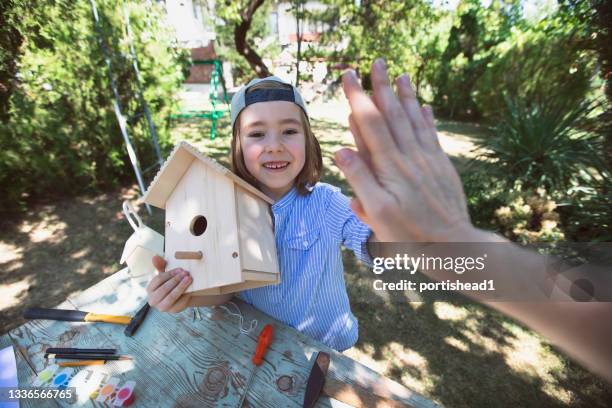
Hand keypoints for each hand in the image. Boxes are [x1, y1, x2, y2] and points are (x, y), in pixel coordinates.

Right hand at [146, 255, 192, 312]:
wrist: (179, 297)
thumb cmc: (170, 283)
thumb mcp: (165, 274)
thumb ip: (160, 265)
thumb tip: (155, 257)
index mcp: (150, 289)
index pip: (158, 280)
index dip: (170, 274)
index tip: (180, 269)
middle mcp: (153, 300)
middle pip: (164, 288)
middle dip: (176, 280)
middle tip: (186, 273)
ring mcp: (162, 307)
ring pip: (171, 296)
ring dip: (181, 287)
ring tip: (189, 279)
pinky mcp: (173, 310)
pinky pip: (180, 302)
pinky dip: (186, 294)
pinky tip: (191, 288)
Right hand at [335, 59, 474, 241]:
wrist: (454, 245)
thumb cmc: (409, 235)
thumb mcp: (378, 214)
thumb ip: (360, 180)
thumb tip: (341, 150)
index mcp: (390, 167)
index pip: (371, 124)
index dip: (359, 99)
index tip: (350, 77)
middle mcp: (410, 156)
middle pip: (393, 115)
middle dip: (382, 87)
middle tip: (375, 62)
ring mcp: (428, 159)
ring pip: (414, 120)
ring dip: (406, 95)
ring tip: (401, 74)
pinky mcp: (441, 166)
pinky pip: (432, 134)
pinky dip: (426, 117)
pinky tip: (424, 105)